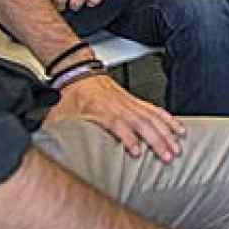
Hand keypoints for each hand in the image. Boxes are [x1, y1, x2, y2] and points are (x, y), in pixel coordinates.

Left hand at [46, 73, 185, 161]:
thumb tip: (49, 152)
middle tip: (169, 155)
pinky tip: (178, 129)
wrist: (77, 73)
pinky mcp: (135, 102)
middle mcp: (119, 106)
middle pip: (142, 123)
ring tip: (178, 147)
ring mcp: (129, 103)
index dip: (127, 138)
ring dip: (167, 133)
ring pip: (153, 117)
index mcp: (100, 110)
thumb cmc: (70, 96)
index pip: (117, 124)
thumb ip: (57, 134)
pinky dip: (169, 120)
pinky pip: (156, 110)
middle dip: (157, 140)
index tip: (136, 152)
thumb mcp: (59, 116)